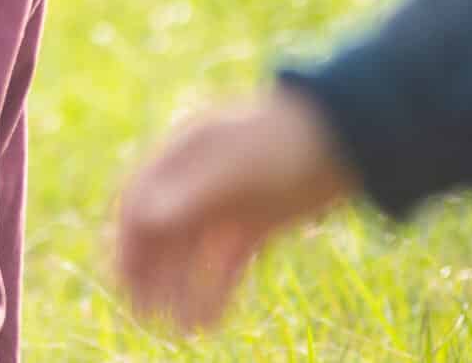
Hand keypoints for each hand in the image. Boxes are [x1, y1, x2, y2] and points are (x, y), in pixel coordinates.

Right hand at [114, 87, 358, 331]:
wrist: (348, 140)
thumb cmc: (284, 145)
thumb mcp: (233, 171)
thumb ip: (187, 196)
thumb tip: (143, 219)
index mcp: (183, 155)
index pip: (140, 200)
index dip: (128, 243)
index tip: (123, 282)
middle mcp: (199, 181)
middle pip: (164, 233)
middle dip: (153, 275)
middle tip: (145, 316)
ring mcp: (230, 203)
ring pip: (195, 255)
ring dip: (183, 290)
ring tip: (180, 330)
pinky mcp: (258, 224)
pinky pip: (227, 263)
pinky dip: (215, 291)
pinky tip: (208, 320)